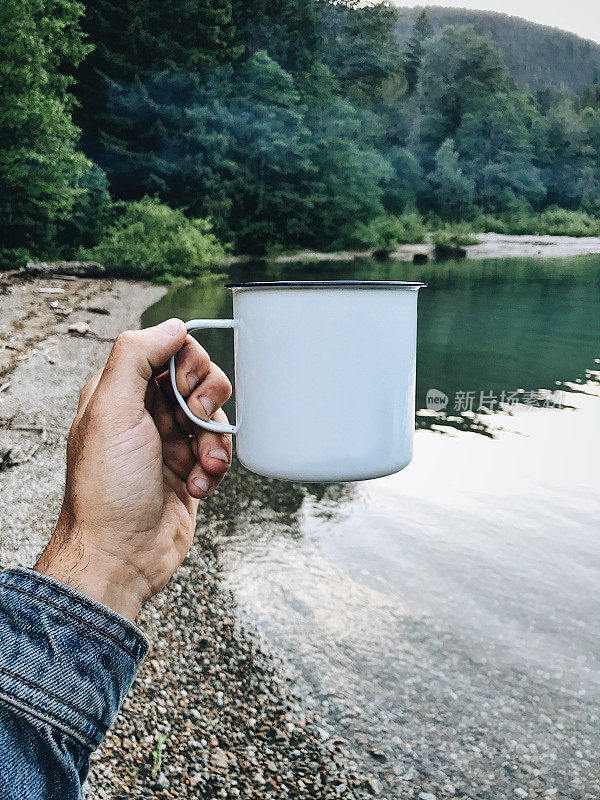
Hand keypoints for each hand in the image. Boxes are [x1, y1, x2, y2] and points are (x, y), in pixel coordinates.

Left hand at [34, 318, 231, 620]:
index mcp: (120, 392)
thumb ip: (136, 356)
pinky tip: (198, 486)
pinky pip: (220, 450)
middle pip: (198, 378)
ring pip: (214, 415)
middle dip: (205, 401)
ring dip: (214, 440)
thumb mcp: (112, 411)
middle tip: (192, 423)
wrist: (120, 556)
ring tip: (200, 466)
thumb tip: (170, 325)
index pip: (167, 349)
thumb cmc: (108, 491)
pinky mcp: (190, 469)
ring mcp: (169, 442)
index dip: (187, 362)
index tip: (184, 387)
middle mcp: (145, 413)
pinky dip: (216, 466)